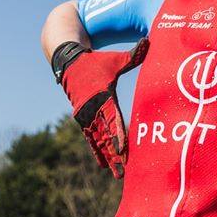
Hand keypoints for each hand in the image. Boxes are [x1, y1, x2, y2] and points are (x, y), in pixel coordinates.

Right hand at [55, 38, 148, 177]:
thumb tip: (148, 42)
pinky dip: (96, 150)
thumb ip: (133, 55)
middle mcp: (93, 108)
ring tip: (116, 173)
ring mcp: (86, 114)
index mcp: (103, 96)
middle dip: (114, 153)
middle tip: (123, 170)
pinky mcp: (82, 117)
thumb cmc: (96, 60)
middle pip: (105, 135)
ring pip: (97, 139)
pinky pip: (90, 137)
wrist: (68, 61)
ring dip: (106, 156)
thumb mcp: (115, 59)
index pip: (112, 119)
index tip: (124, 150)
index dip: (118, 135)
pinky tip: (103, 164)